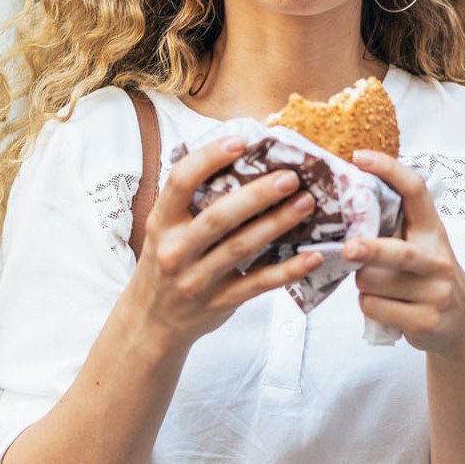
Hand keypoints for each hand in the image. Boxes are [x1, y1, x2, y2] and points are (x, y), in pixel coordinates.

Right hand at [134, 136, 322, 346]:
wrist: (151, 321)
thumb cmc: (166, 264)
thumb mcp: (165, 230)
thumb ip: (192, 201)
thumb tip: (237, 158)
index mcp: (161, 222)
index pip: (180, 182)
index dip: (209, 158)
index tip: (241, 142)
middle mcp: (176, 250)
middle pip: (219, 217)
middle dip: (257, 195)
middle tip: (290, 176)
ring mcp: (198, 279)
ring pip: (242, 248)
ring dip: (278, 224)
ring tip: (306, 203)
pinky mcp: (221, 302)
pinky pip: (259, 284)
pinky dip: (288, 270)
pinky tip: (313, 256)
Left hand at [343, 150, 464, 357]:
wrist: (462, 325)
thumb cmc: (428, 278)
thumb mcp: (421, 247)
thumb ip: (395, 228)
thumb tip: (347, 203)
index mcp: (432, 231)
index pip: (415, 191)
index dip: (389, 170)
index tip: (359, 157)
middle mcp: (437, 259)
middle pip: (400, 253)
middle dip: (371, 250)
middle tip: (349, 248)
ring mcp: (435, 292)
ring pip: (376, 283)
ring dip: (361, 282)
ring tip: (373, 283)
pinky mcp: (425, 320)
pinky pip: (376, 307)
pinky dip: (368, 304)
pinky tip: (382, 304)